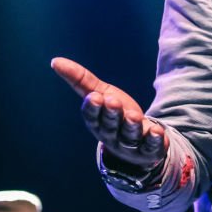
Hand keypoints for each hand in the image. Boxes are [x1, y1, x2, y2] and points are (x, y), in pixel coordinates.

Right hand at [51, 57, 165, 168]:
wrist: (137, 142)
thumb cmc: (115, 114)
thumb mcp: (100, 94)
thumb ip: (81, 80)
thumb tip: (55, 61)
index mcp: (98, 122)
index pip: (93, 116)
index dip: (93, 108)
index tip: (94, 96)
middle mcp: (112, 135)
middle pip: (111, 125)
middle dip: (111, 114)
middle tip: (111, 101)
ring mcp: (131, 145)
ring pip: (130, 135)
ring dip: (131, 126)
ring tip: (134, 116)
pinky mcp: (150, 150)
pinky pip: (152, 146)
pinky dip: (154, 140)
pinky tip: (157, 131)